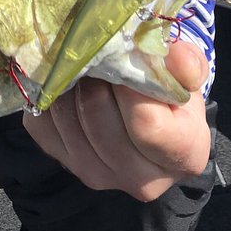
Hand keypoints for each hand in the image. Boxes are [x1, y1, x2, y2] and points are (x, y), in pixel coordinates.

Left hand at [23, 41, 210, 200]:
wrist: (151, 125)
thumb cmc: (172, 98)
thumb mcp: (189, 75)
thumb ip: (187, 63)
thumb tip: (174, 54)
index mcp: (183, 156)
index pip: (146, 123)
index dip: (130, 84)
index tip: (125, 56)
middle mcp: (140, 179)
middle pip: (96, 115)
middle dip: (94, 75)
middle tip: (98, 52)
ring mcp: (96, 175)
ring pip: (65, 115)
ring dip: (70, 81)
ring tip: (85, 66)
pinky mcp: (61, 161)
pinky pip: (41, 121)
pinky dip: (49, 94)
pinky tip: (67, 83)